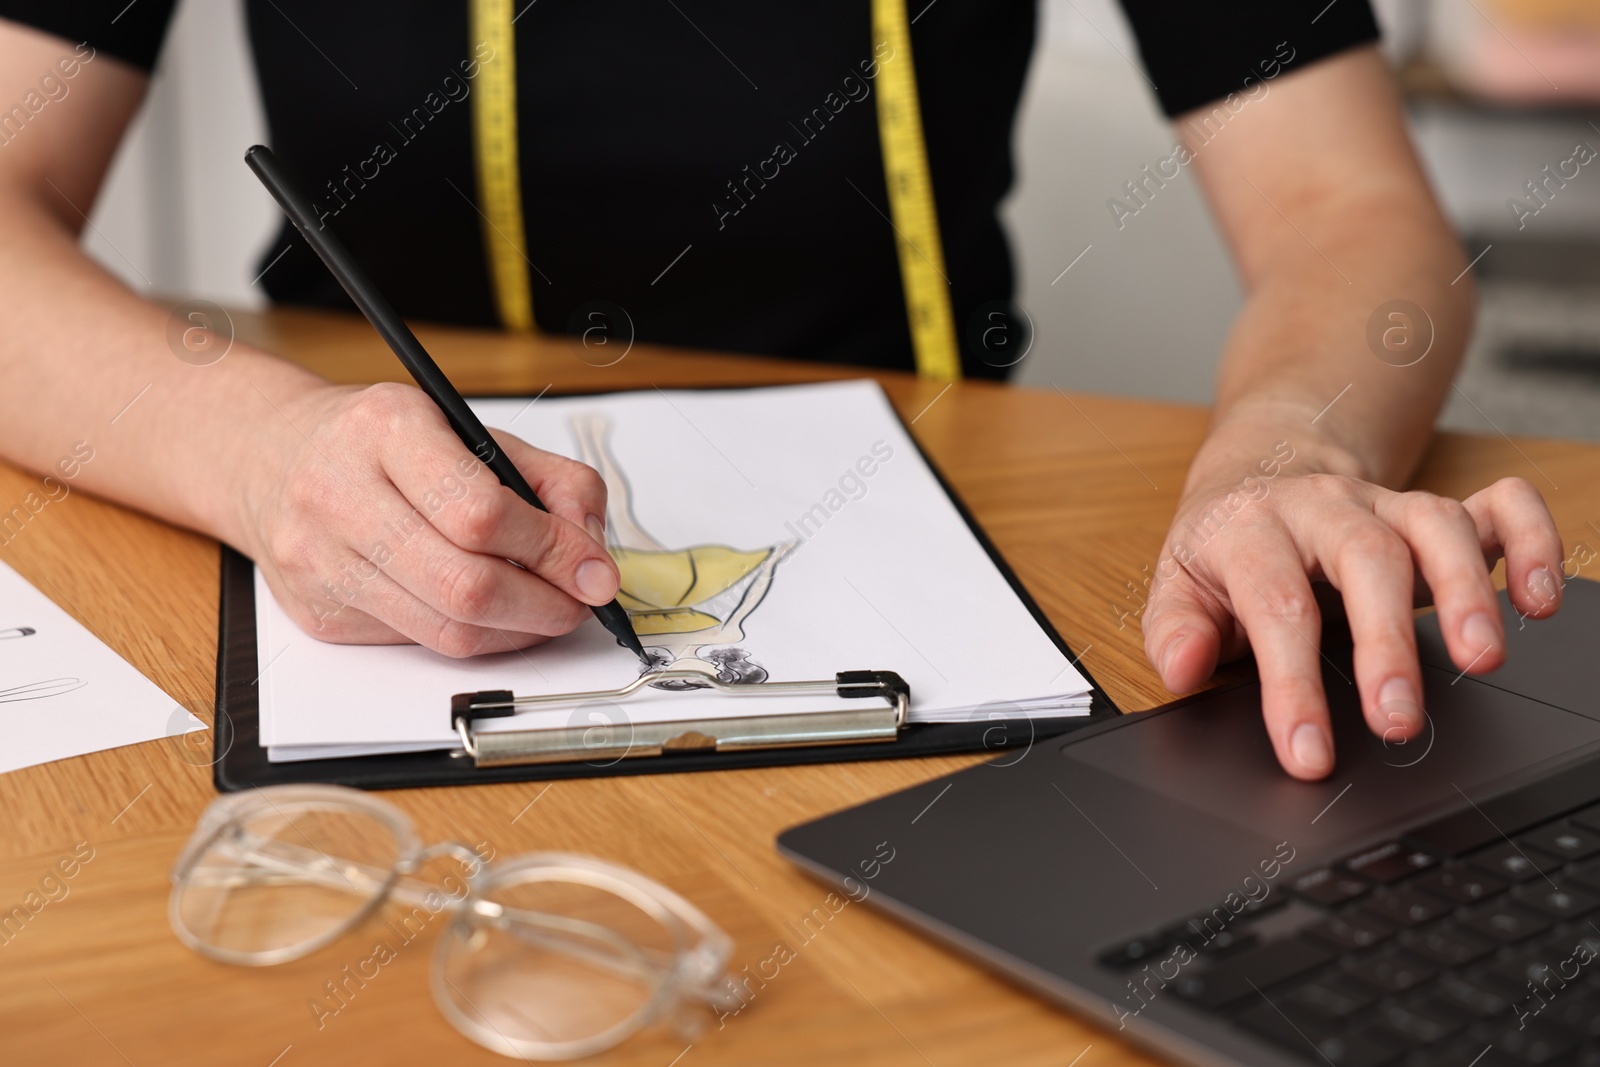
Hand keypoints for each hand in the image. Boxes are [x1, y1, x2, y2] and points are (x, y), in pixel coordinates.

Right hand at [241, 381, 621, 656]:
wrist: (271, 459)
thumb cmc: (380, 443)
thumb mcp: (470, 429)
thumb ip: (550, 480)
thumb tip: (592, 553)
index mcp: (385, 430)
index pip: (482, 513)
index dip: (552, 551)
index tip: (593, 569)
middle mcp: (339, 495)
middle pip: (466, 585)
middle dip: (545, 604)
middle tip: (579, 601)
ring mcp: (321, 562)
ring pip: (447, 630)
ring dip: (518, 630)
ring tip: (545, 607)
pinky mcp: (320, 615)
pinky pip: (420, 644)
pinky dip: (474, 636)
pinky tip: (489, 611)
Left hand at [1141, 470, 1564, 779]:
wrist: (1256, 476)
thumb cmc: (1222, 550)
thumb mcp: (1177, 586)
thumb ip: (1175, 631)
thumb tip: (1184, 668)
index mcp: (1251, 528)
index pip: (1275, 606)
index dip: (1292, 684)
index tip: (1308, 752)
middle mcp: (1324, 508)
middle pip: (1365, 558)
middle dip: (1387, 642)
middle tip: (1397, 720)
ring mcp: (1385, 504)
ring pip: (1436, 526)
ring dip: (1468, 591)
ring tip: (1483, 661)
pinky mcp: (1433, 511)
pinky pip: (1498, 506)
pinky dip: (1530, 542)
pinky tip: (1538, 599)